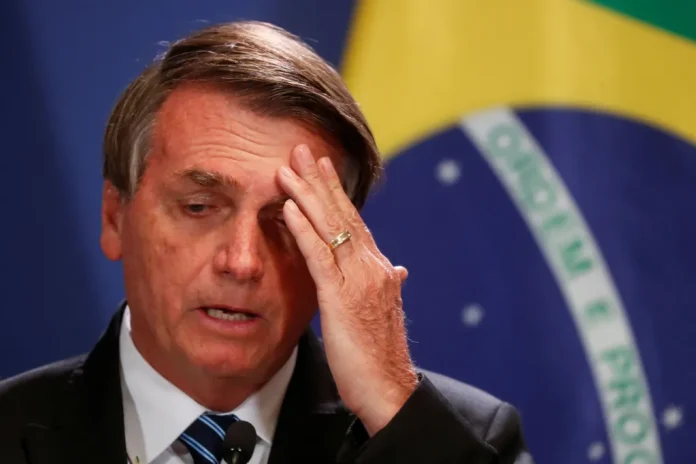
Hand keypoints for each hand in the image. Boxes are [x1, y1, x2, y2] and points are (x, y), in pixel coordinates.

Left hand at [277, 144, 417, 435]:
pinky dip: (303, 230)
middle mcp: (372, 266)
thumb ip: (385, 284)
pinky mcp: (342, 298)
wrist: (390, 389)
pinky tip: (288, 208)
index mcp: (378, 268)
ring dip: (306, 196)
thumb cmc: (381, 355)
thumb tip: (398, 268)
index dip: (335, 193)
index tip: (320, 167)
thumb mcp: (383, 312)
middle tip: (301, 150)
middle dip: (319, 180)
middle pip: (342, 215)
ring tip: (287, 169)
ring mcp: (359, 280)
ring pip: (330, 228)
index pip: (353, 222)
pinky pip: (320, 257)